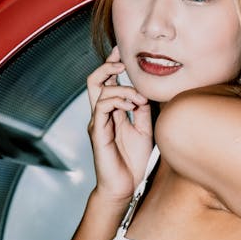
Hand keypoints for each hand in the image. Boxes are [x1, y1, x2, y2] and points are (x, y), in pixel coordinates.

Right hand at [87, 46, 152, 200]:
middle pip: (95, 80)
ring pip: (99, 90)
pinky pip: (101, 107)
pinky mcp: (98, 132)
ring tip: (139, 97)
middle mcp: (101, 114)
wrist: (125, 187)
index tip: (123, 52)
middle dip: (108, 65)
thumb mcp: (145, 130)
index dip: (113, 64)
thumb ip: (142, 110)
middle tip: (123, 60)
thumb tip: (145, 92)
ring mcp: (98, 122)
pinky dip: (117, 100)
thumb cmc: (133, 161)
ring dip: (123, 88)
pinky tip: (132, 106)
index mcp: (111, 112)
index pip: (107, 82)